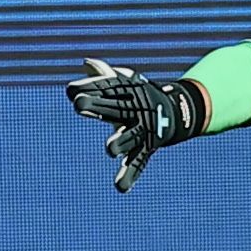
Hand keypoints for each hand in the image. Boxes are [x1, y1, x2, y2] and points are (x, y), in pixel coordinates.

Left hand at [65, 58, 205, 192]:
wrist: (179, 112)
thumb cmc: (140, 96)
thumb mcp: (126, 83)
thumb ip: (105, 75)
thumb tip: (87, 63)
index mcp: (127, 93)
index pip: (106, 88)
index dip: (89, 88)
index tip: (71, 92)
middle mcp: (135, 111)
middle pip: (114, 108)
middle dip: (97, 107)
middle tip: (79, 105)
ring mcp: (142, 131)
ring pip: (129, 137)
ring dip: (120, 141)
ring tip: (109, 149)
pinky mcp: (146, 149)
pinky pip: (138, 163)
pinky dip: (130, 176)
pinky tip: (120, 187)